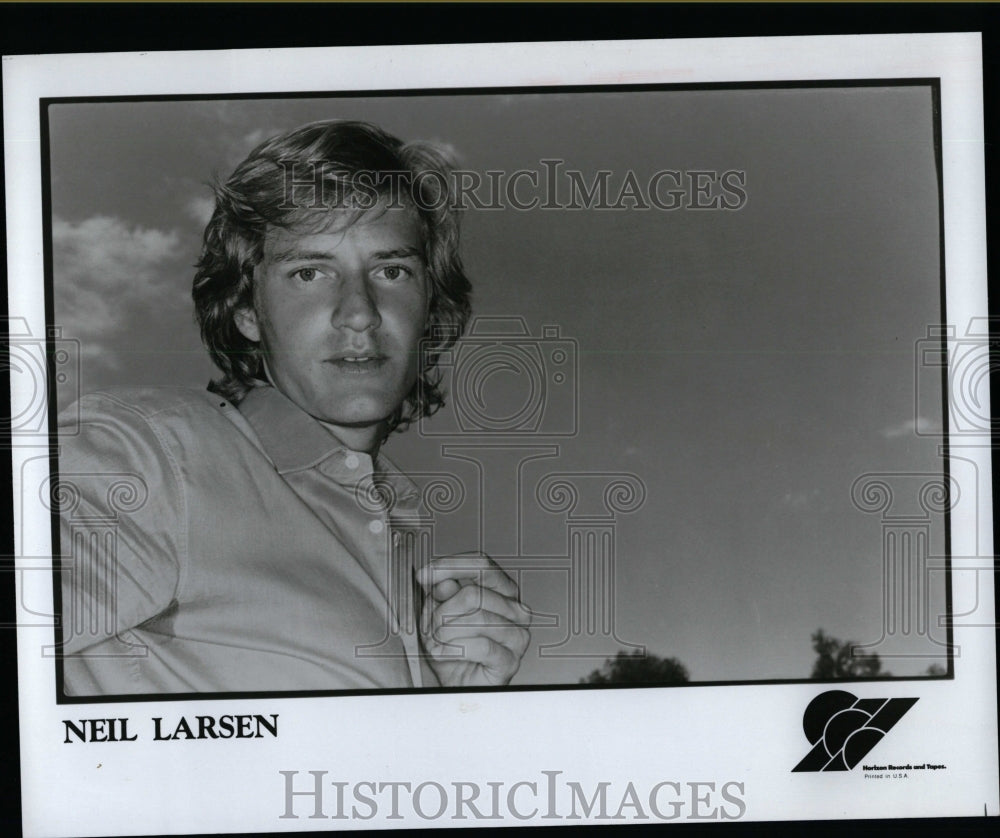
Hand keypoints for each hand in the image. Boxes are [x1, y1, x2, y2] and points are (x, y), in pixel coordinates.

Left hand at [416, 553, 531, 686]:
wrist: (457, 683)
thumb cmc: (453, 645)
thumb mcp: (440, 611)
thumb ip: (442, 592)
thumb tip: (443, 581)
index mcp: (503, 591)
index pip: (481, 565)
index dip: (450, 566)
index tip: (423, 575)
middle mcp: (516, 610)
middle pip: (474, 593)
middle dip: (443, 610)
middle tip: (430, 626)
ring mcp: (517, 635)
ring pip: (476, 618)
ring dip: (445, 632)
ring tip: (436, 642)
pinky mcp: (510, 661)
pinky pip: (480, 646)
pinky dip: (453, 649)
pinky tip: (442, 653)